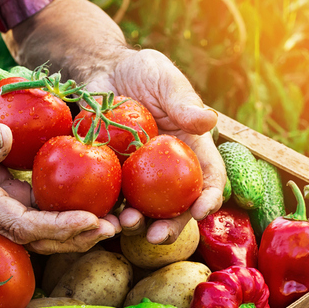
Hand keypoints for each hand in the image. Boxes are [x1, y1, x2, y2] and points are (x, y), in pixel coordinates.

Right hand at [0, 96, 119, 253]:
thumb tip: (4, 141)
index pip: (25, 227)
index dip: (59, 227)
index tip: (91, 220)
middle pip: (42, 238)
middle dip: (78, 236)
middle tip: (115, 227)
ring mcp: (4, 205)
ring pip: (47, 226)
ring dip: (80, 227)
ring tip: (116, 220)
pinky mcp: (12, 192)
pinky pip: (46, 206)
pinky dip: (71, 207)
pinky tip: (96, 198)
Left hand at [84, 49, 226, 243]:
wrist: (103, 72)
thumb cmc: (142, 72)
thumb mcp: (165, 79)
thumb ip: (183, 101)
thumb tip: (208, 121)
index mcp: (192, 149)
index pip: (209, 178)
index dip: (209, 198)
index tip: (200, 210)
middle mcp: (169, 170)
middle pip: (178, 206)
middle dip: (172, 226)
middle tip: (157, 236)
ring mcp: (140, 176)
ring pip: (144, 210)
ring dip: (137, 224)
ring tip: (125, 225)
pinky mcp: (112, 176)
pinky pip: (111, 199)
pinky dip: (107, 211)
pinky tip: (98, 217)